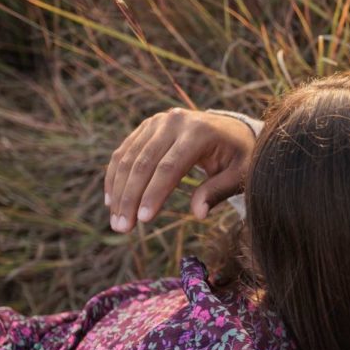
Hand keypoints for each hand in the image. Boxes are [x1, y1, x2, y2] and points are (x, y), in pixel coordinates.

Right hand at [103, 108, 255, 232]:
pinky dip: (115, 177)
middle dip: (130, 198)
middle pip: (144, 163)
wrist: (233, 130)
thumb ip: (218, 191)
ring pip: (129, 158)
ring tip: (117, 222)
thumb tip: (199, 214)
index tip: (143, 220)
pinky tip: (111, 201)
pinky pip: (124, 152)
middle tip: (122, 228)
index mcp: (200, 131)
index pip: (170, 166)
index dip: (154, 193)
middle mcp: (175, 121)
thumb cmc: (239, 156)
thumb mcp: (239, 173)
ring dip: (119, 191)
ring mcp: (158, 121)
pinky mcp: (147, 127)